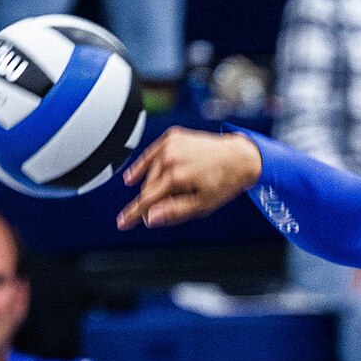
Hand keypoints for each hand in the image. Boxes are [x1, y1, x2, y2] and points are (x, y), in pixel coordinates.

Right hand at [117, 127, 262, 229]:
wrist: (239, 157)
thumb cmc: (225, 181)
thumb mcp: (202, 205)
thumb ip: (174, 211)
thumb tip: (151, 218)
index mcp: (177, 177)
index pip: (147, 200)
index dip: (134, 214)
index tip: (122, 223)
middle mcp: (170, 158)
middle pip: (148, 187)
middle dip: (151, 201)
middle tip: (164, 209)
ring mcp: (170, 145)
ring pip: (149, 173)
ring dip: (153, 184)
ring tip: (172, 190)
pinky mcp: (172, 137)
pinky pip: (151, 155)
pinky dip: (142, 166)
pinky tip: (133, 177)